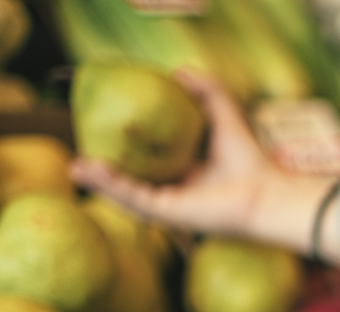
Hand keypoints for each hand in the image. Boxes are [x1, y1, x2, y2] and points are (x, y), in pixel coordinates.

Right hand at [69, 70, 339, 256]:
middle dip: (102, 171)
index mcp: (184, 173)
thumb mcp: (224, 115)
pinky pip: (132, 198)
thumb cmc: (249, 160)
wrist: (264, 193)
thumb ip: (206, 91)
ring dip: (99, 180)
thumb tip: (179, 70)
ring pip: (125, 193)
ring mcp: (168, 205)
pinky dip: (111, 186)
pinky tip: (91, 170)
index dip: (123, 149)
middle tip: (78, 152)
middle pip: (130, 180)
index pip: (147, 162)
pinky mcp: (167, 214)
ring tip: (75, 165)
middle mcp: (173, 191)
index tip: (99, 131)